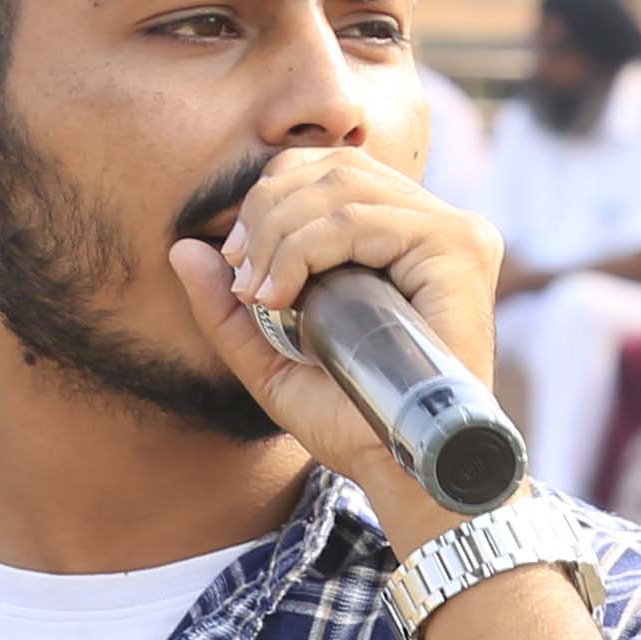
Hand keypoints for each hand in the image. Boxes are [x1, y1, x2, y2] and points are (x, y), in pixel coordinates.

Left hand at [182, 144, 509, 546]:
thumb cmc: (350, 422)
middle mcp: (431, 223)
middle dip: (267, 213)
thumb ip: (227, 308)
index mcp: (399, 236)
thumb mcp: (270, 360)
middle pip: (332, 168)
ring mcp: (452, 231)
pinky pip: (362, 219)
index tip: (236, 265)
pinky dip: (307, 248)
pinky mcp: (459, 247)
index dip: (269, 199)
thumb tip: (181, 248)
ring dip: (279, 235)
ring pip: (342, 188)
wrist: (401, 471)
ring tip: (262, 296)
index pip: (328, 171)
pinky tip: (283, 296)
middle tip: (242, 279)